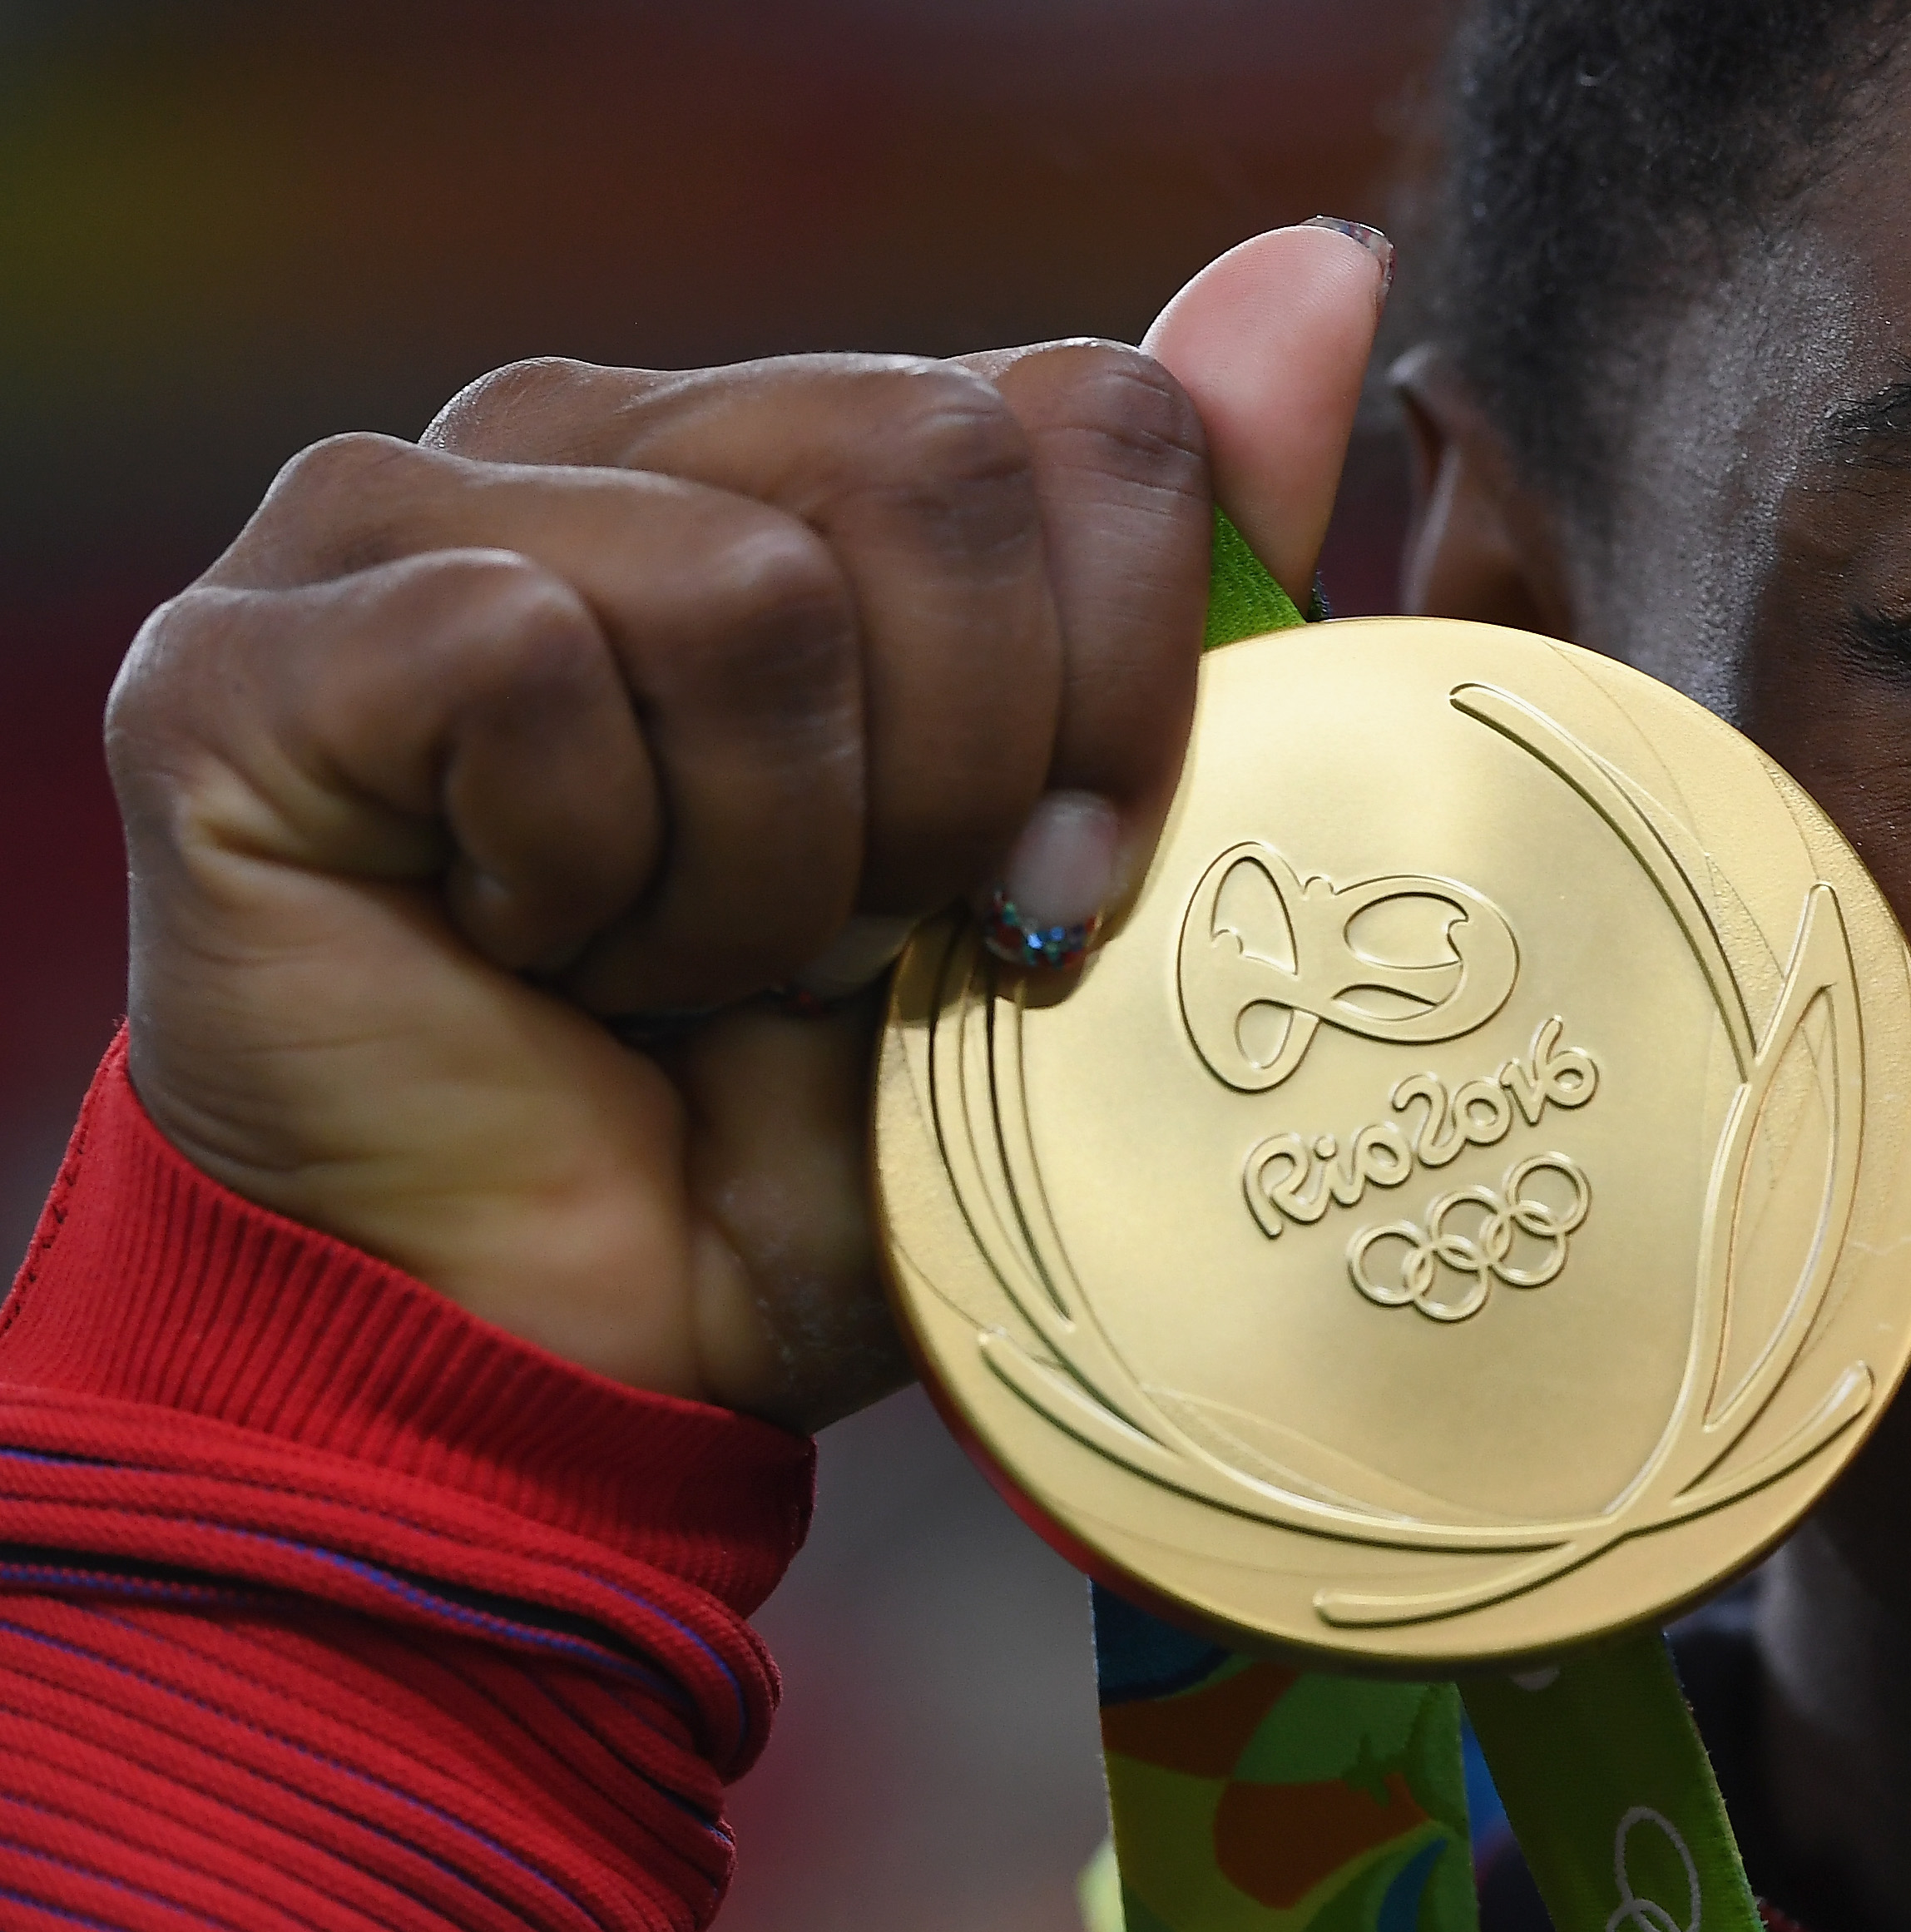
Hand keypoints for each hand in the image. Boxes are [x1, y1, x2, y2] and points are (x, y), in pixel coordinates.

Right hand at [107, 220, 1391, 1428]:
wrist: (582, 1352)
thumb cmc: (818, 1123)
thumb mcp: (1070, 862)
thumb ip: (1193, 574)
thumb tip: (1324, 275)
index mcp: (812, 462)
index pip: (1082, 408)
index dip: (1132, 675)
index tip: (1060, 881)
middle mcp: (610, 435)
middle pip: (935, 459)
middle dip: (963, 778)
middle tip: (862, 940)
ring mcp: (406, 511)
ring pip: (749, 586)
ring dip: (769, 869)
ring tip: (684, 962)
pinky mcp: (260, 643)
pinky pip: (532, 662)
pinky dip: (592, 879)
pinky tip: (533, 950)